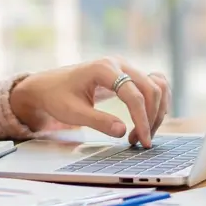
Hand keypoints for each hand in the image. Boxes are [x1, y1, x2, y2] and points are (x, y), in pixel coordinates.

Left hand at [9, 57, 170, 147]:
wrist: (48, 85)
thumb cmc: (57, 97)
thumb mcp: (73, 113)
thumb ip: (98, 121)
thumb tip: (123, 132)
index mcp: (103, 68)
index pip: (134, 95)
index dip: (142, 120)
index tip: (143, 141)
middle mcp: (118, 63)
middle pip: (151, 89)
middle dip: (152, 117)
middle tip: (141, 142)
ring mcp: (125, 66)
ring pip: (156, 86)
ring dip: (157, 111)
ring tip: (141, 134)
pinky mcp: (128, 74)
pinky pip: (153, 84)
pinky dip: (157, 101)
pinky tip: (149, 118)